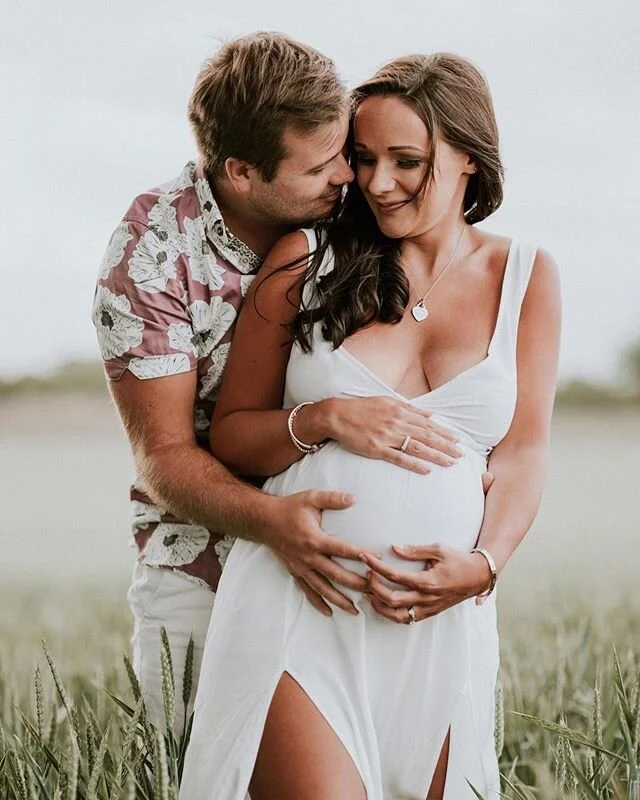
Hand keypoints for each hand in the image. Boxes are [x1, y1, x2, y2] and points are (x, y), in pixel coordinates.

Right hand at [262, 490, 373, 616]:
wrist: (264, 521)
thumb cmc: (289, 508)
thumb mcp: (310, 498)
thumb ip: (332, 499)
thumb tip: (354, 498)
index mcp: (314, 539)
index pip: (342, 549)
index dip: (360, 554)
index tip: (377, 558)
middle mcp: (308, 557)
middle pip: (336, 575)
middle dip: (356, 584)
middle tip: (374, 591)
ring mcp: (301, 567)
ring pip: (322, 588)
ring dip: (339, 600)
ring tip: (355, 610)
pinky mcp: (295, 572)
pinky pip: (307, 591)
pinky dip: (318, 603)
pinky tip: (329, 612)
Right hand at [321, 396, 462, 473]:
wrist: (337, 415)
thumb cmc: (361, 408)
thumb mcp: (387, 401)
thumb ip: (409, 408)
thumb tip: (430, 414)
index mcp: (400, 410)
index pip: (428, 424)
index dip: (444, 433)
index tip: (458, 440)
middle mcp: (397, 423)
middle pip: (427, 436)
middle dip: (446, 446)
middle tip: (461, 455)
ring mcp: (387, 436)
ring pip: (417, 447)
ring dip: (436, 455)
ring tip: (451, 463)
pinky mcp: (376, 449)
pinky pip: (399, 458)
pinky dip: (414, 464)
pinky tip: (426, 470)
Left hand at [360, 544, 491, 623]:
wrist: (479, 577)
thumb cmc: (459, 561)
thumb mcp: (439, 550)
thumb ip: (415, 550)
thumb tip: (395, 548)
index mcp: (428, 581)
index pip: (395, 576)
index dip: (377, 566)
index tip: (365, 557)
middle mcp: (426, 598)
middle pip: (392, 599)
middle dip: (374, 587)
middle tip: (365, 575)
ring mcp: (428, 608)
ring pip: (398, 616)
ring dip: (380, 606)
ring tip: (369, 595)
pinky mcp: (430, 613)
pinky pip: (408, 619)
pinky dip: (393, 614)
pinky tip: (384, 605)